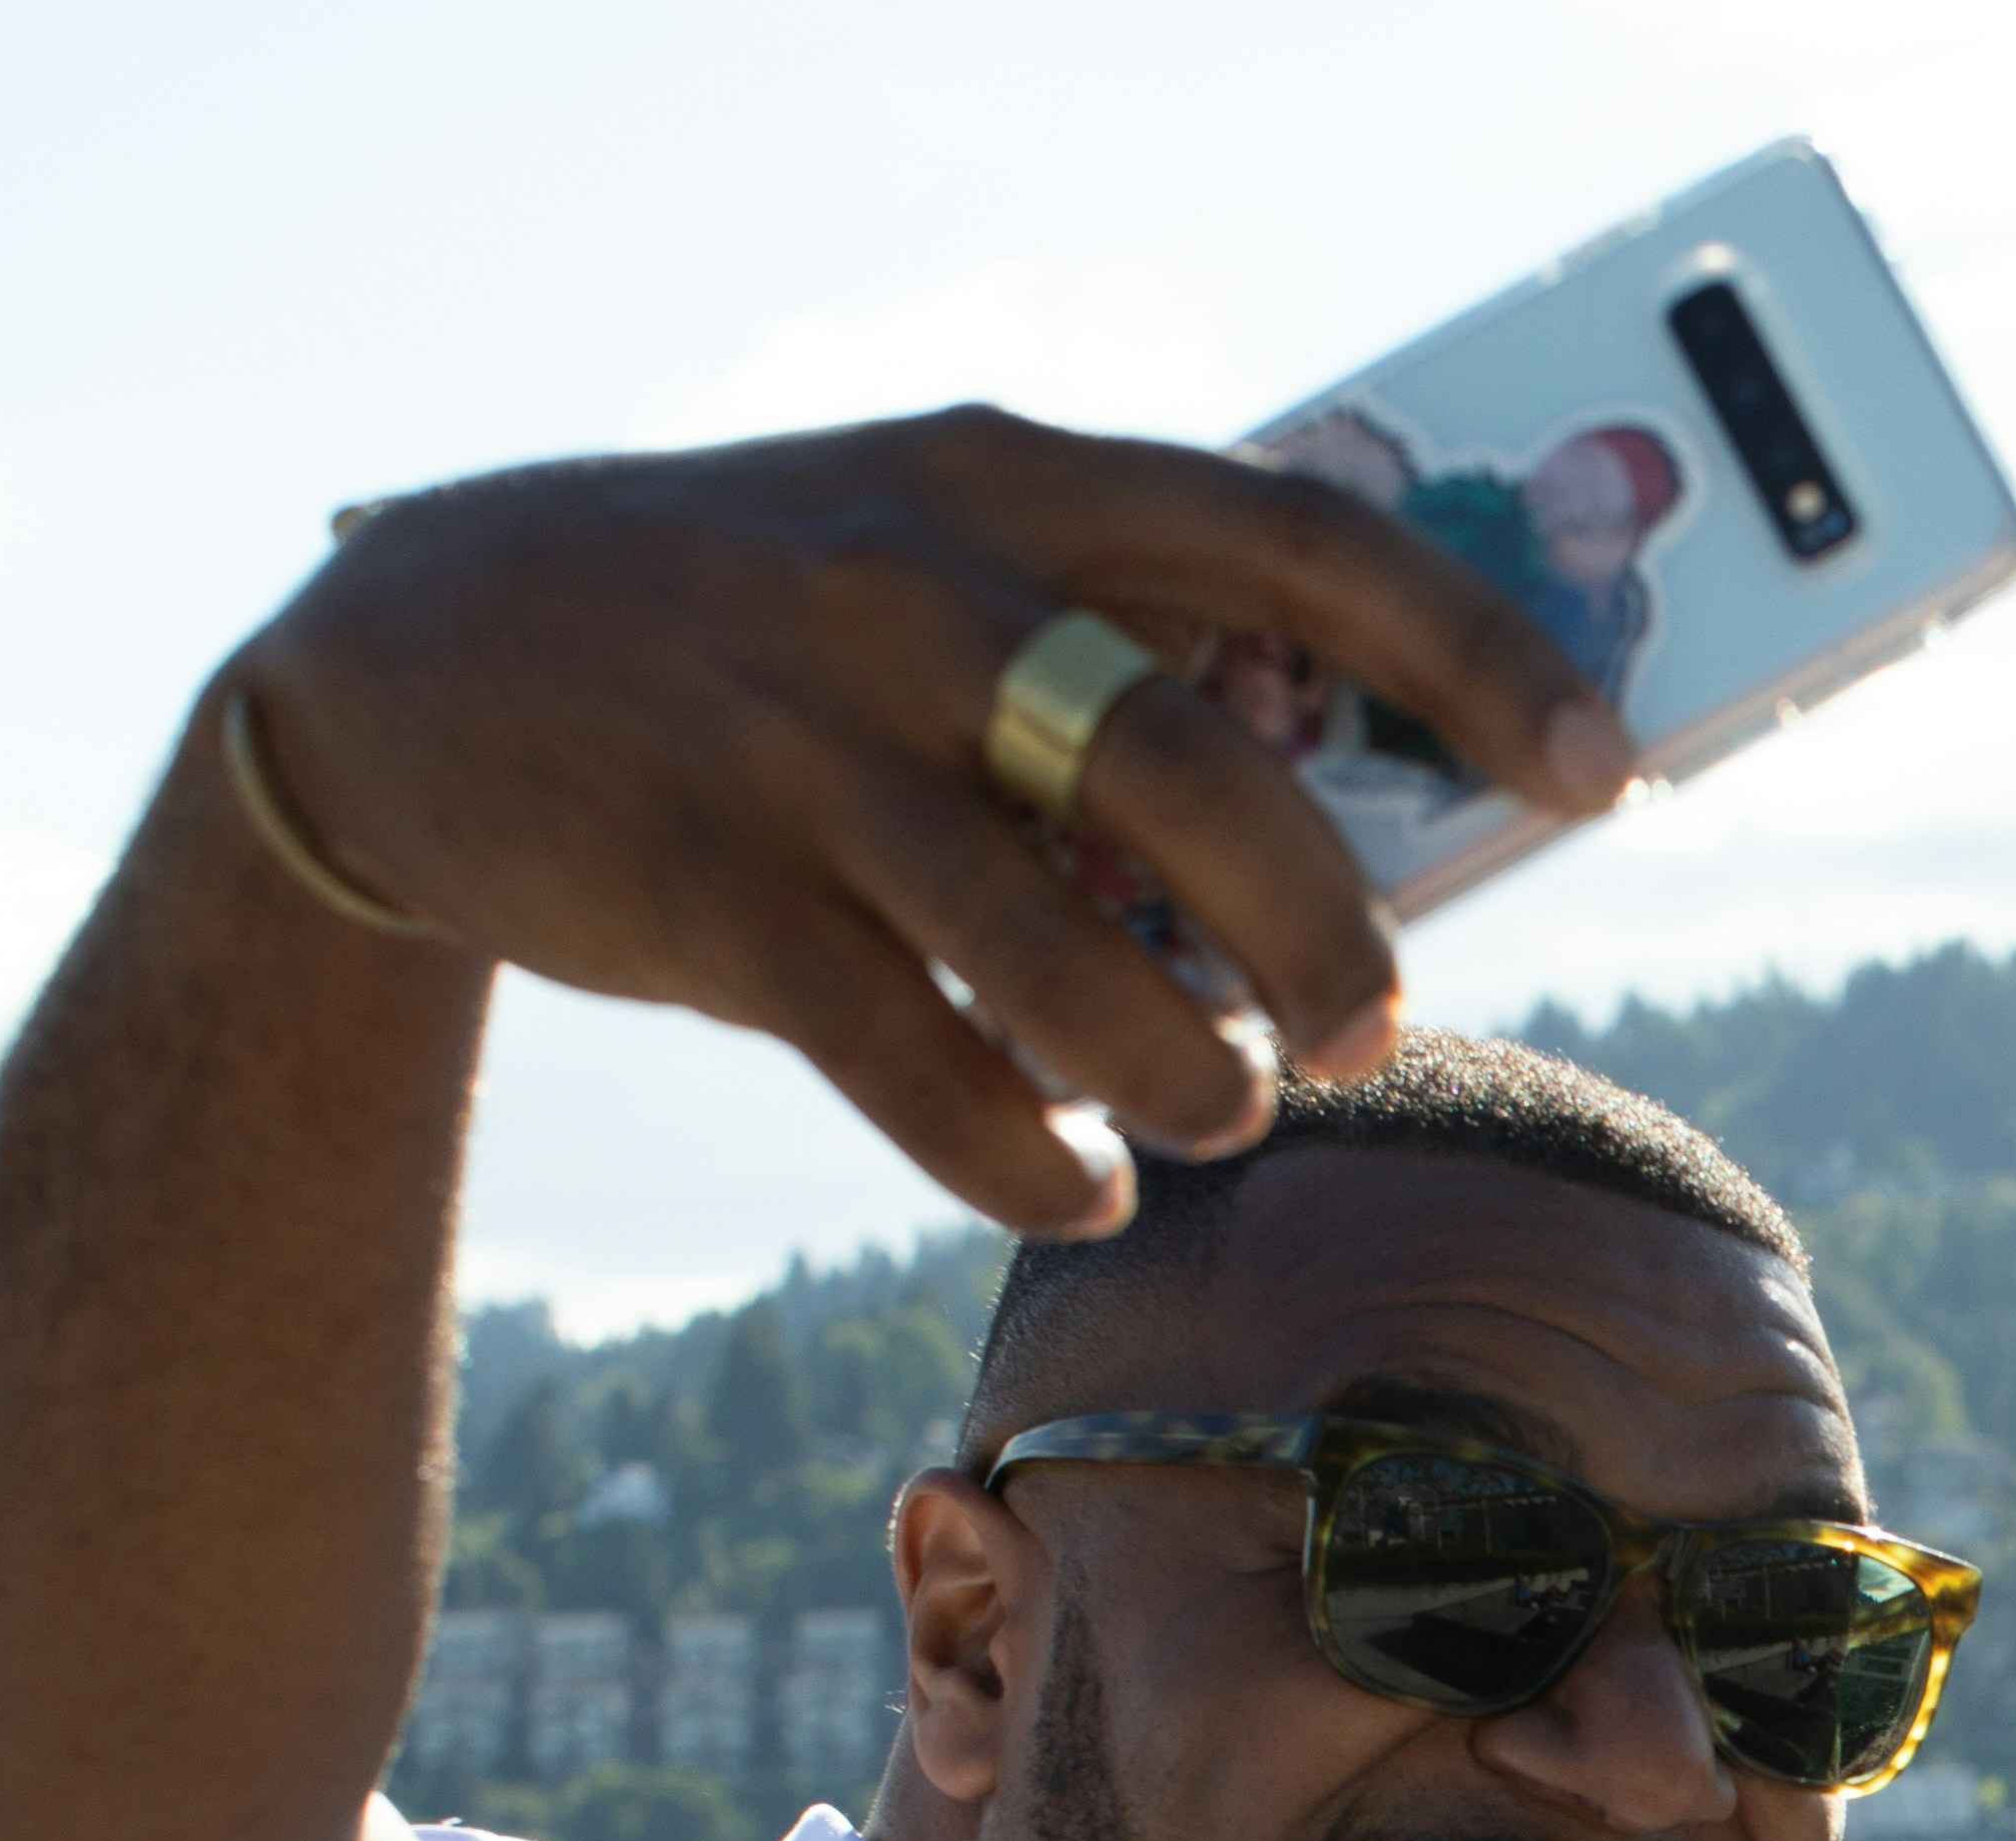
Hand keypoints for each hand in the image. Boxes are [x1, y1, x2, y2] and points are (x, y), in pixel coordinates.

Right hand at [225, 411, 1638, 1226]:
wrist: (411, 670)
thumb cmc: (759, 634)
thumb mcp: (928, 557)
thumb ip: (1123, 643)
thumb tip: (1356, 821)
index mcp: (1011, 481)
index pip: (1303, 540)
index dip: (1477, 655)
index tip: (1604, 773)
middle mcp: (913, 591)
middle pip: (1200, 768)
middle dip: (1327, 928)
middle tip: (1373, 1027)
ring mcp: (796, 745)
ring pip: (1058, 946)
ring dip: (1183, 1067)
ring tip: (1223, 1112)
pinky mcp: (703, 896)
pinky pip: (915, 1063)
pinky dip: (1025, 1152)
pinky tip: (1077, 1184)